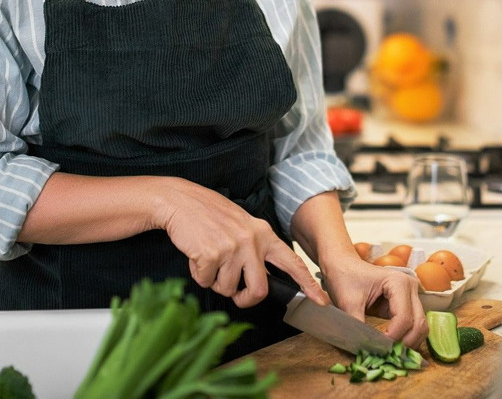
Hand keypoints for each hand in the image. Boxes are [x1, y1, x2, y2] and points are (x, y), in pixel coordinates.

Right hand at [154, 178, 327, 308]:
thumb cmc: (209, 214)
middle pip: (259, 290)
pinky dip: (199, 274)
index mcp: (263, 234)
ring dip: (215, 281)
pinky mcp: (211, 255)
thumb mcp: (242, 225)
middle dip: (245, 299)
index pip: (291, 261)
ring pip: (228, 288)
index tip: (320, 300)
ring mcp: (231, 248)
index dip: (307, 283)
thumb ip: (256, 248)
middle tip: (236, 295)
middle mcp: (251, 241)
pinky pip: (206, 281)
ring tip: (209, 257)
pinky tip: (196, 254)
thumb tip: (261, 279)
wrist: (180, 201)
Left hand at [321, 253, 427, 348]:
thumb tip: (365, 349)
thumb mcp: (348, 303)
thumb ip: (358, 326)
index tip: (377, 348)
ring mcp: (411, 295)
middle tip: (386, 354)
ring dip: (408, 342)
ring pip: (420, 326)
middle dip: (405, 343)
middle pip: (418, 324)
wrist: (342, 265)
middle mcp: (410, 287)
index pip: (404, 318)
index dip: (393, 337)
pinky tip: (391, 346)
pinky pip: (413, 325)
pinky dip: (406, 338)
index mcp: (398, 282)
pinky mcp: (407, 304)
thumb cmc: (344, 277)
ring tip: (389, 352)